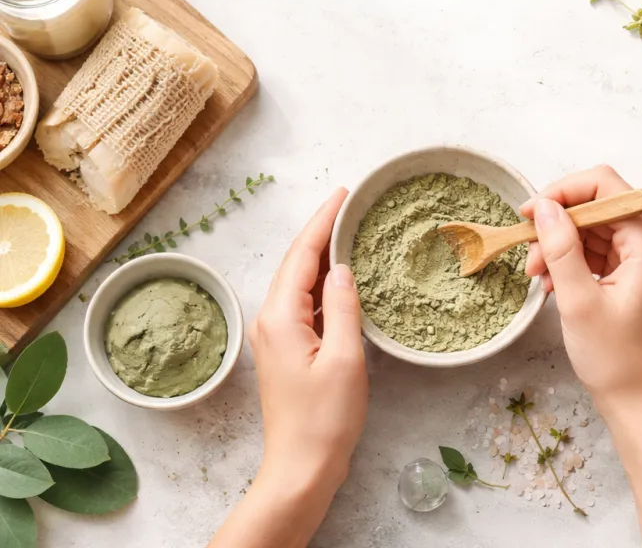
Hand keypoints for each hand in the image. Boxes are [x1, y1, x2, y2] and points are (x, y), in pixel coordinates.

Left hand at [211, 189, 368, 547]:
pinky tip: (342, 278)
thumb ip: (343, 306)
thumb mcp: (345, 358)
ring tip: (350, 231)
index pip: (303, 254)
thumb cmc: (325, 418)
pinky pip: (303, 303)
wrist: (302, 466)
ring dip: (322, 255)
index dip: (323, 220)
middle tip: (351, 204)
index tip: (343, 193)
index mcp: (281, 316)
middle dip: (322, 230)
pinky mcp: (287, 350)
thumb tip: (342, 267)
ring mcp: (276, 336)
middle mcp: (271, 320)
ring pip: (299, 281)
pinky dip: (322, 283)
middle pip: (296, 262)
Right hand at [520, 166, 641, 415]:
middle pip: (601, 207)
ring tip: (539, 278)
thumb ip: (560, 247)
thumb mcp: (578, 301)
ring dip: (564, 247)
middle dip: (560, 226)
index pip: (606, 187)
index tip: (528, 214)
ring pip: (599, 230)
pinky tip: (555, 285)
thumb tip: (542, 206)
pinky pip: (605, 252)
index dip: (563, 193)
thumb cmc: (617, 361)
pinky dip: (578, 262)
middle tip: (529, 255)